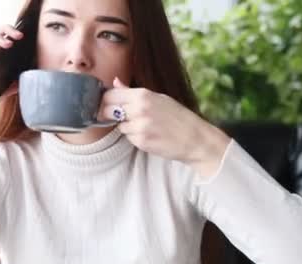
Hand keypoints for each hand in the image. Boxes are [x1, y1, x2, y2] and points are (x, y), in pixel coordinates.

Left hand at [101, 78, 230, 178]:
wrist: (195, 139)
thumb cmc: (179, 117)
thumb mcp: (159, 98)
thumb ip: (133, 92)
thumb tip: (115, 82)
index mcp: (143, 95)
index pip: (110, 95)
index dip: (106, 100)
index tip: (108, 103)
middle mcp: (139, 110)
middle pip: (108, 110)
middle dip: (109, 113)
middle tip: (122, 116)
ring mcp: (139, 127)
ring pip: (119, 126)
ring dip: (126, 126)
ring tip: (145, 126)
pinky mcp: (141, 142)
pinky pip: (128, 138)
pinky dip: (135, 137)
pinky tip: (150, 135)